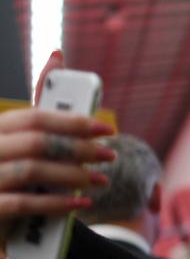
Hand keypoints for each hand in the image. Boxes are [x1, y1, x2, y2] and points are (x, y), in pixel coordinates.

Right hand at [0, 57, 114, 244]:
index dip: (73, 122)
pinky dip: (56, 203)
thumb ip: (42, 110)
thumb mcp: (22, 139)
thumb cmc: (10, 171)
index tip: (107, 129)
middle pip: (36, 141)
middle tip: (110, 155)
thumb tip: (57, 54)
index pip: (34, 118)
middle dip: (80, 148)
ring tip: (100, 180)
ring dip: (72, 175)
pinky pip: (23, 204)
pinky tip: (80, 203)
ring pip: (31, 170)